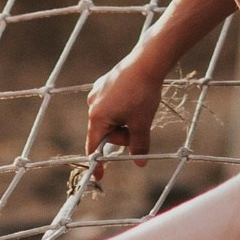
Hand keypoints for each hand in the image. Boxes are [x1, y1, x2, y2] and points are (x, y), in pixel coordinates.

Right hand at [84, 48, 169, 168]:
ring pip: (111, 118)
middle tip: (140, 126)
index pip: (94, 146)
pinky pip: (111, 105)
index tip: (99, 176)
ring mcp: (97, 93)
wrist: (147, 63)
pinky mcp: (104, 84)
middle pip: (106, 132)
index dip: (98, 163)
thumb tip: (139, 163)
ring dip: (124, 121)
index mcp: (98, 117)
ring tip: (139, 108)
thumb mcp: (142, 123)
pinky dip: (123, 109)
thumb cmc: (142, 94)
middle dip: (123, 135)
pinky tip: (134, 97)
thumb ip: (139, 145)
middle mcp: (92, 105)